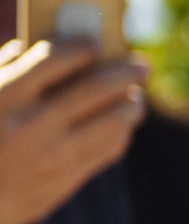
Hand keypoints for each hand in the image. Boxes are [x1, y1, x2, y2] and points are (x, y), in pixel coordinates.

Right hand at [0, 38, 146, 223]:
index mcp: (3, 98)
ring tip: (134, 97)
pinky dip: (121, 132)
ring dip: (132, 104)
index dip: (79, 47)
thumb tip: (43, 43)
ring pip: (113, 121)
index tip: (94, 43)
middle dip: (125, 72)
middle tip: (140, 65)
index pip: (52, 60)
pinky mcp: (65, 180)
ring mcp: (52, 155)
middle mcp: (31, 125)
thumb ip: (6, 69)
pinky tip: (120, 124)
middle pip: (95, 89)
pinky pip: (109, 149)